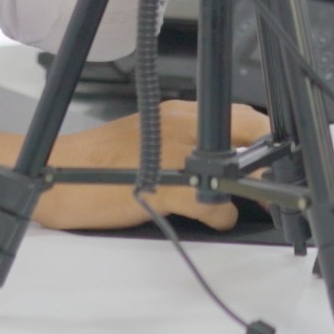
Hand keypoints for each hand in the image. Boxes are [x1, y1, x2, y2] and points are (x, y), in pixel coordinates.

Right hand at [0, 102, 274, 232]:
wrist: (57, 174)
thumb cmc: (97, 163)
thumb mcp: (148, 139)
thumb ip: (185, 143)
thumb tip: (223, 162)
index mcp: (179, 113)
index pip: (241, 114)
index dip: (264, 138)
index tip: (275, 158)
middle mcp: (182, 127)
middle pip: (248, 134)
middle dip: (266, 160)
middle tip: (272, 183)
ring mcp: (176, 156)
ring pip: (237, 168)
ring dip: (250, 189)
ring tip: (251, 204)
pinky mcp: (166, 188)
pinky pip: (213, 204)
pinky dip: (222, 216)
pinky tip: (214, 220)